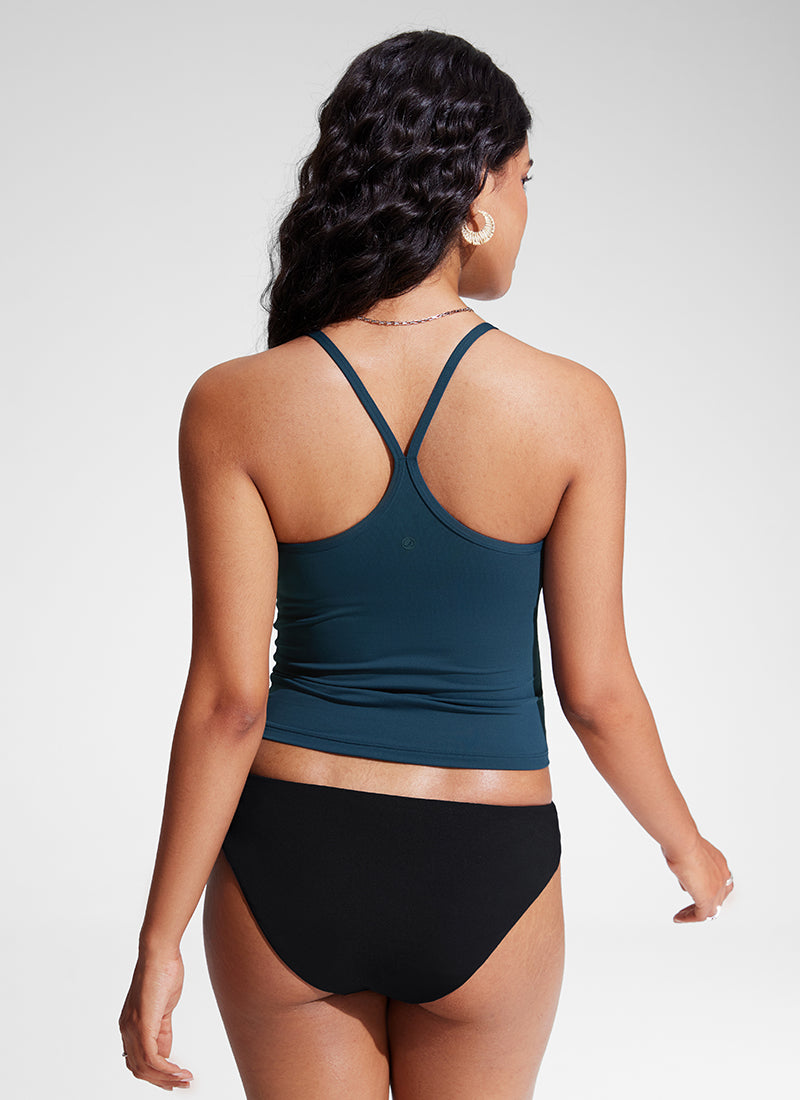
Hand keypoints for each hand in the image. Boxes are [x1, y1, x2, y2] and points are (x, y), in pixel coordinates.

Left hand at [119, 948, 193, 1089]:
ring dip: (167, 1077)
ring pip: (145, 1068)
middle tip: (182, 1084)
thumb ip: (162, 1030)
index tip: (174, 1079)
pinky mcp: (142, 1024)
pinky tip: (179, 1071)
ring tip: (185, 1079)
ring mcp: (132, 1028)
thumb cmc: (162, 972)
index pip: (137, 1060)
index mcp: (129, 1025)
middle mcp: (126, 1030)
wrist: (158, 953)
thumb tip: (165, 1053)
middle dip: (162, 1081)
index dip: (154, 1074)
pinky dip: (167, 1069)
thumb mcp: (163, 1008)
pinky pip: (151, 1058)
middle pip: (139, 1069)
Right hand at [662, 834, 733, 922]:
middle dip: (704, 904)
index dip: (711, 890)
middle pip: (718, 899)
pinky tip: (678, 917)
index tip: (696, 891)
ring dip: (695, 913)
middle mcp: (722, 877)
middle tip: (690, 908)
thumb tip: (685, 882)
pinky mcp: (707, 898)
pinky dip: (689, 917)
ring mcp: (717, 889)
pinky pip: (700, 915)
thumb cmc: (682, 841)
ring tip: (683, 915)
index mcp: (720, 863)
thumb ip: (689, 868)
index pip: (721, 883)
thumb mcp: (687, 854)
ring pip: (710, 910)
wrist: (683, 842)